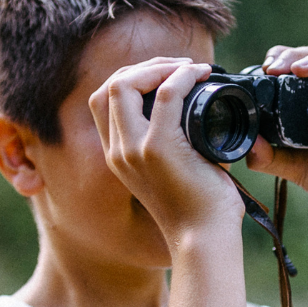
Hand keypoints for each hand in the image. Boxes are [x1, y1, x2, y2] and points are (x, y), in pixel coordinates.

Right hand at [87, 57, 241, 241]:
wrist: (204, 239)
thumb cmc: (200, 208)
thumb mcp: (174, 172)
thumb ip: (173, 145)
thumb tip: (199, 112)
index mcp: (118, 156)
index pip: (103, 101)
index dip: (130, 78)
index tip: (164, 75)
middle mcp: (118, 152)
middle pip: (110, 87)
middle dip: (144, 66)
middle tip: (180, 67)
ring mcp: (134, 149)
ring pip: (125, 84)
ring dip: (160, 67)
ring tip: (189, 68)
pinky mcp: (158, 148)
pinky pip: (166, 94)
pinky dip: (182, 77)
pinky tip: (200, 75)